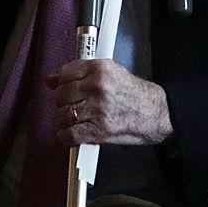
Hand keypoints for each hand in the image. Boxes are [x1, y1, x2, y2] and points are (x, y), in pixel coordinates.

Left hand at [47, 58, 171, 145]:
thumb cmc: (135, 95)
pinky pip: (69, 135)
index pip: (65, 73)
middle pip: (61, 95)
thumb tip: (51, 79)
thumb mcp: (110, 74)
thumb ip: (81, 74)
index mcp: (100, 69)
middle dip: (64, 102)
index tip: (67, 88)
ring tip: (77, 119)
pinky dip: (67, 137)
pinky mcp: (98, 130)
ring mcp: (97, 109)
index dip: (62, 83)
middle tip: (74, 105)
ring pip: (63, 114)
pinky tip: (73, 134)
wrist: (156, 113)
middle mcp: (97, 87)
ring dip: (67, 120)